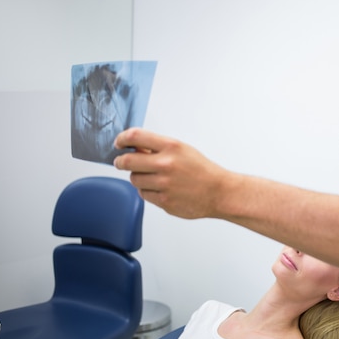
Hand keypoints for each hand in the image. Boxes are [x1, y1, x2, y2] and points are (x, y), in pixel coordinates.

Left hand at [113, 128, 229, 218]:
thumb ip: (158, 148)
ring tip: (153, 178)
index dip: (122, 139)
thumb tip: (134, 147)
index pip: (135, 136)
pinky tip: (162, 189)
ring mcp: (164, 184)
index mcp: (171, 147)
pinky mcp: (164, 201)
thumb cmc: (202, 170)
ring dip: (138, 178)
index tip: (119, 143)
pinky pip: (143, 195)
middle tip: (121, 162)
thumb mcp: (182, 150)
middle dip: (121, 161)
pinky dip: (148, 192)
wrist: (219, 192)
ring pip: (134, 179)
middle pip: (126, 161)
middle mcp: (166, 164)